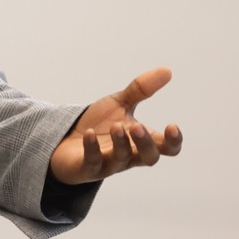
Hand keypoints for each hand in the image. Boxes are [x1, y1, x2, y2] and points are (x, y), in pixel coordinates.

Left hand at [49, 66, 183, 184]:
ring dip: (120, 143)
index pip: (167, 147)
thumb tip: (167, 70)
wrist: (65, 139)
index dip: (173, 141)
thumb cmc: (98, 125)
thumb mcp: (119, 104)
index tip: (172, 126)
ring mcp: (109, 164)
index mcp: (141, 141)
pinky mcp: (87, 168)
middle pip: (149, 158)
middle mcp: (129, 155)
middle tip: (137, 126)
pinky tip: (88, 134)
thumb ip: (141, 90)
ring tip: (115, 126)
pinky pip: (92, 162)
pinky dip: (92, 148)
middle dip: (145, 143)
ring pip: (121, 159)